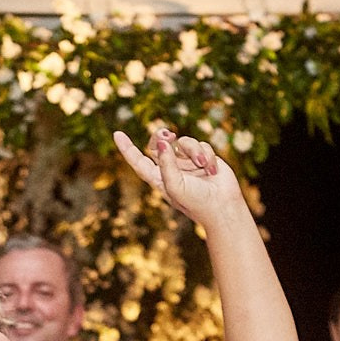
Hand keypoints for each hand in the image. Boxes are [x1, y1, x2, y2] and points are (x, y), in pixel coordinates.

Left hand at [112, 129, 243, 224]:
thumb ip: (166, 163)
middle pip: (158, 144)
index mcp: (159, 178)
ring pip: (183, 142)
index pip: (139, 161)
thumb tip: (163, 142)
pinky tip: (212, 170)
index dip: (128, 148)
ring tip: (202, 164)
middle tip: (168, 135)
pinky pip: (201, 144)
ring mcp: (187, 162)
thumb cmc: (196, 202)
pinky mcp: (204, 157)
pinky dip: (207, 155)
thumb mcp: (175, 185)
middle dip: (161, 136)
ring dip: (193, 150)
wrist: (222, 206)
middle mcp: (171, 168)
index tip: (117, 134)